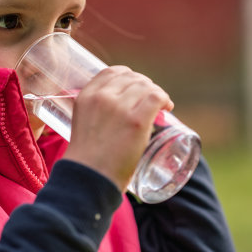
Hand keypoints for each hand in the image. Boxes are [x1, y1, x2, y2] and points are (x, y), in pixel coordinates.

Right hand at [62, 66, 173, 191]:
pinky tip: (167, 107)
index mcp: (86, 96)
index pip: (112, 72)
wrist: (88, 179)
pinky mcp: (137, 120)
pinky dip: (164, 99)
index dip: (128, 76)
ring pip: (146, 86)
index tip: (135, 87)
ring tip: (162, 105)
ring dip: (156, 93)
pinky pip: (156, 97)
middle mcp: (102, 97)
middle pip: (133, 78)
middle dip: (145, 86)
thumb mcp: (84, 125)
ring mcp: (120, 107)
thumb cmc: (86, 161)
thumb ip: (96, 114)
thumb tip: (115, 116)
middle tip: (151, 101)